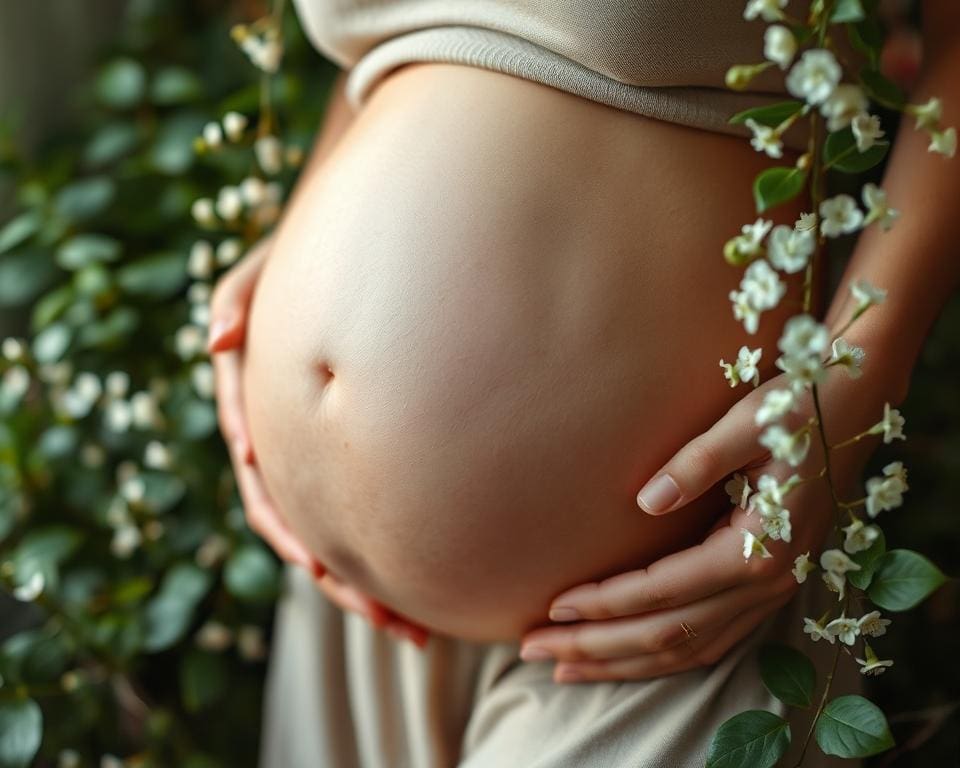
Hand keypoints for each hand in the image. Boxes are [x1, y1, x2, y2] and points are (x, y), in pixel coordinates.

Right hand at [209, 239, 428, 646]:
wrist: (356, 257)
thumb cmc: (305, 261)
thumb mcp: (267, 270)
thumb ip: (241, 297)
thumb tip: (219, 341)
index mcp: (255, 411)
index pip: (262, 481)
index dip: (286, 524)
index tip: (316, 562)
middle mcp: (285, 443)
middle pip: (305, 528)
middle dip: (339, 578)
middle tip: (384, 617)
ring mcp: (319, 452)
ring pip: (339, 534)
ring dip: (370, 585)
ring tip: (414, 630)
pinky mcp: (356, 452)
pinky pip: (371, 510)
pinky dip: (394, 550)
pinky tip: (430, 588)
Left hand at [520, 364, 884, 682]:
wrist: (851, 407)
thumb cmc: (795, 407)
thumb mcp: (747, 423)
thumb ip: (697, 462)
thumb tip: (644, 501)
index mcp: (759, 548)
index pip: (664, 592)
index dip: (606, 603)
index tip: (555, 605)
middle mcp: (768, 582)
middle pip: (669, 635)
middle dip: (598, 647)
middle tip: (535, 650)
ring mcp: (773, 590)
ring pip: (689, 650)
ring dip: (625, 662)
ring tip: (566, 668)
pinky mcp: (769, 585)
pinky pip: (711, 641)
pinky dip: (664, 656)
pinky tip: (627, 658)